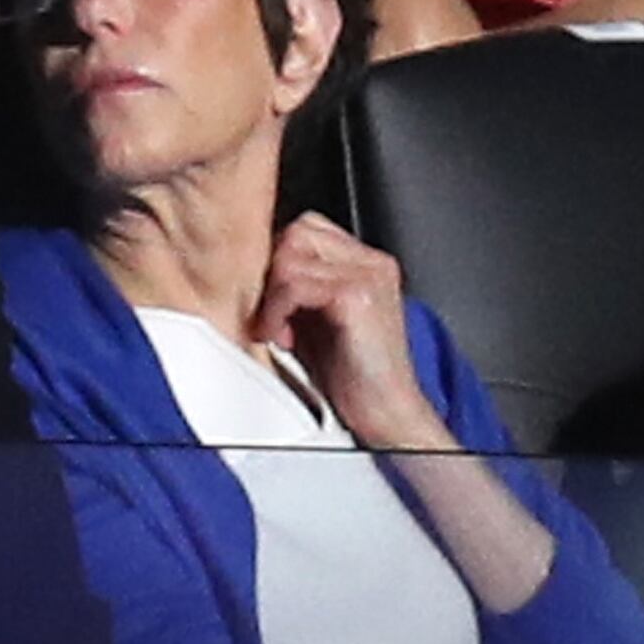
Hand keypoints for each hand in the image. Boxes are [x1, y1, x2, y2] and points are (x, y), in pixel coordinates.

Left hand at [253, 213, 444, 449]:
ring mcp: (368, 276)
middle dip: (272, 276)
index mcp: (368, 264)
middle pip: (296, 233)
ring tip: (279, 331)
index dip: (280, 262)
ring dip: (271, 298)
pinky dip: (276, 311)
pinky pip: (294, 284)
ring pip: (290, 256)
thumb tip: (255, 274)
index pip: (308, 228)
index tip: (273, 303)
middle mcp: (373, 263)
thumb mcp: (318, 322)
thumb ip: (296, 290)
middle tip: (273, 318)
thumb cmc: (354, 378)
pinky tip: (283, 338)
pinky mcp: (357, 297)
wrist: (388, 415)